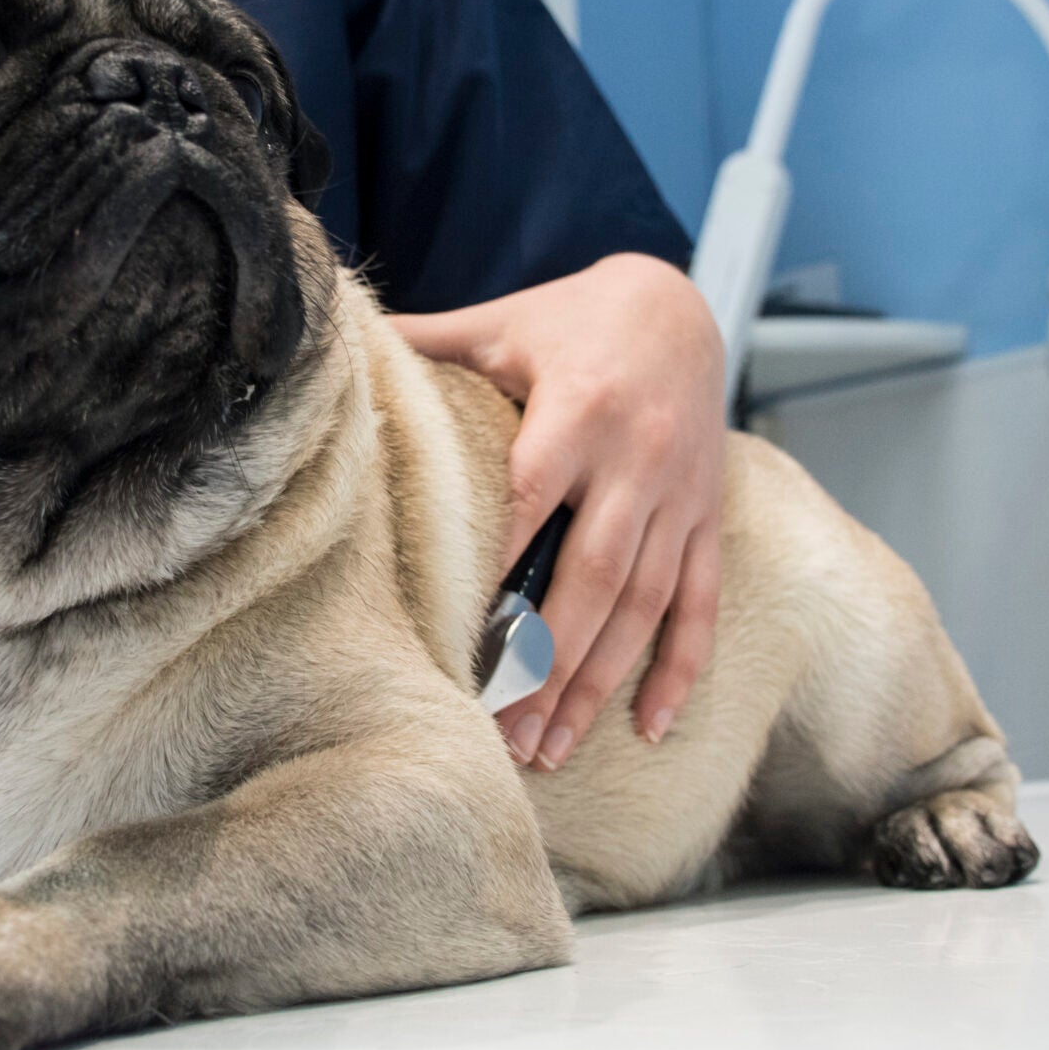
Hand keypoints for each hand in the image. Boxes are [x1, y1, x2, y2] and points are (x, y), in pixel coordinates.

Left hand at [392, 252, 725, 769]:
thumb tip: (339, 348)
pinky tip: (651, 729)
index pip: (531, 502)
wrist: (680, 301)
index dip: (496, 572)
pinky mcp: (709, 515)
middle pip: (593, 578)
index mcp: (579, 409)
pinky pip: (701, 602)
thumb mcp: (502, 323)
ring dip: (599, 684)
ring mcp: (682, 494)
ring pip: (644, 604)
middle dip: (549, 663)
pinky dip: (680, 668)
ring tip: (553, 749)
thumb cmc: (572, 317)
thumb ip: (429, 344)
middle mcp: (638, 458)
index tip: (456, 643)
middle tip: (506, 736)